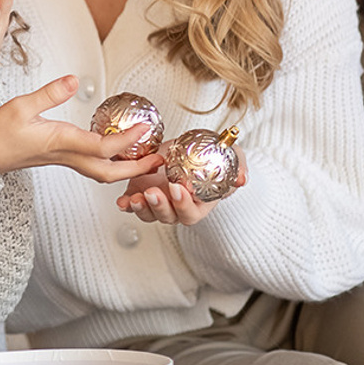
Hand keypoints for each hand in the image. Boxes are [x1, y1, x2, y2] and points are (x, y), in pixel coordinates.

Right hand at [0, 74, 165, 180]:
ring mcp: (63, 160)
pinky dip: (110, 164)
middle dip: (136, 168)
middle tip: (159, 160)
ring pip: (102, 173)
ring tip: (144, 158)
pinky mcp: (59, 158)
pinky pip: (92, 167)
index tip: (144, 129)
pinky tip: (115, 153)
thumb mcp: (21, 105)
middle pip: (109, 171)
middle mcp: (66, 155)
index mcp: (60, 142)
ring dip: (126, 169)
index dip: (127, 141)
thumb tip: (74, 80)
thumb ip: (49, 93)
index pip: (102, 148)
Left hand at [115, 143, 248, 225]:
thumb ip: (237, 167)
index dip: (184, 204)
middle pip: (168, 216)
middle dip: (160, 207)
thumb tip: (242, 178)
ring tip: (135, 197)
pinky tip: (121, 200)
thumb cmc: (212, 157)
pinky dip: (126, 204)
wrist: (191, 148)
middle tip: (153, 193)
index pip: (191, 212)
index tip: (178, 188)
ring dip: (141, 208)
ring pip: (149, 213)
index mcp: (198, 203)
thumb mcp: (230, 158)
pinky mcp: (142, 190)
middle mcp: (177, 207)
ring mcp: (159, 201)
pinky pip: (132, 203)